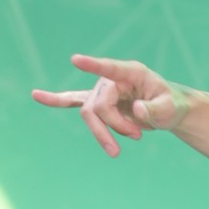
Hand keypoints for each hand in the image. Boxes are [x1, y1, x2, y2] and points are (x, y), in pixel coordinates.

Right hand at [31, 55, 184, 155]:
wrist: (168, 111)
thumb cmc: (171, 106)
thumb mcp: (170, 110)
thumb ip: (155, 110)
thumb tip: (136, 110)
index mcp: (131, 73)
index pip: (109, 69)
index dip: (93, 66)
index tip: (76, 60)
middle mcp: (112, 80)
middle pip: (99, 106)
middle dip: (113, 127)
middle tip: (137, 138)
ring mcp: (102, 90)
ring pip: (90, 115)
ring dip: (104, 134)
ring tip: (123, 147)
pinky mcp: (98, 103)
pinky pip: (73, 101)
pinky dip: (56, 100)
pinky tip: (36, 96)